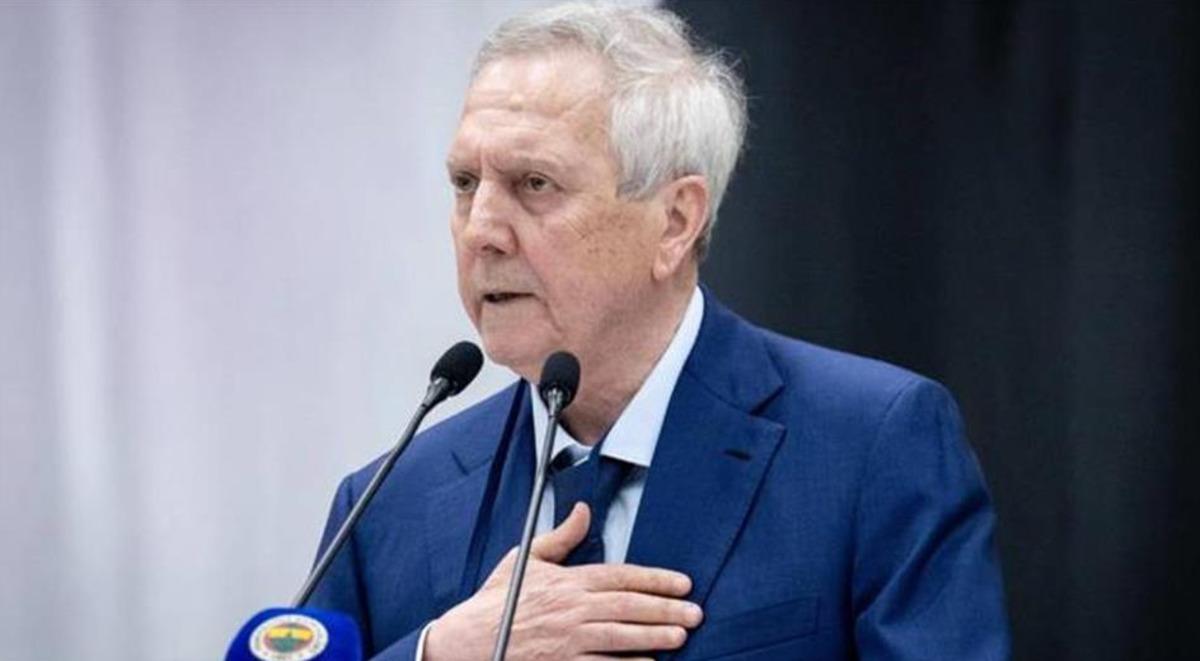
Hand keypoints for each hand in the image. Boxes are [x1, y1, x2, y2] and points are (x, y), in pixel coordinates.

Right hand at [423, 503, 702, 659]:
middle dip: (665, 609)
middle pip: (628, 607)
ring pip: (621, 638)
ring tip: (681, 636)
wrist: (468, 642)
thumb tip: (583, 510)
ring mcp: (569, 642)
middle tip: (695, 612)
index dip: (655, 579)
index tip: (683, 583)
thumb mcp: (526, 559)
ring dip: (654, 637)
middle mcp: (572, 611)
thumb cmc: (497, 601)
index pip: (621, 576)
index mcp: (567, 582)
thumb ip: (561, 537)